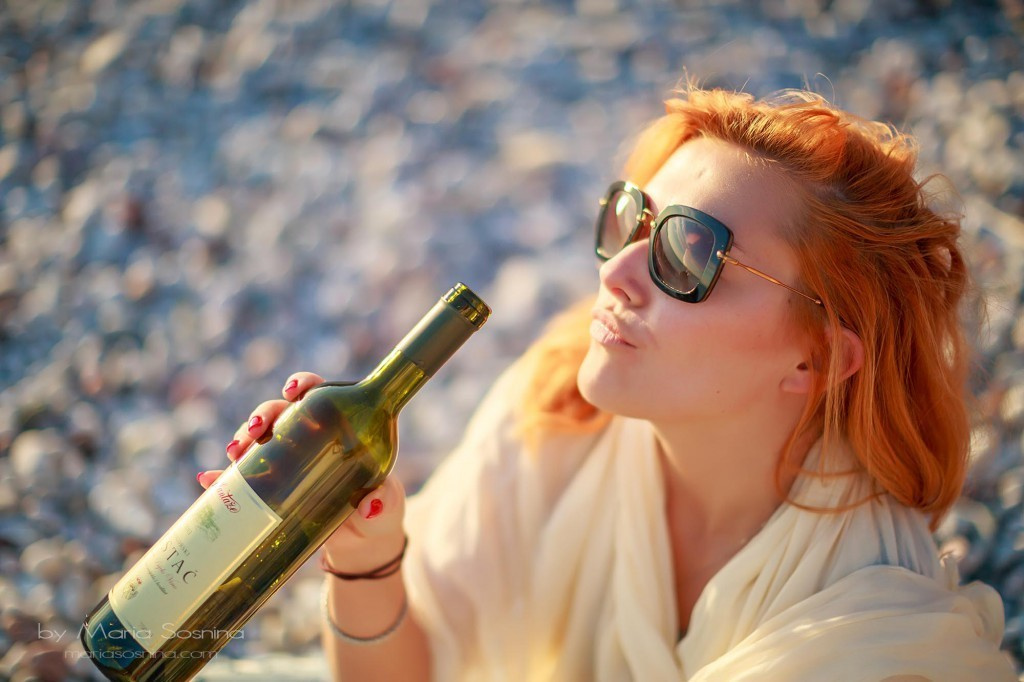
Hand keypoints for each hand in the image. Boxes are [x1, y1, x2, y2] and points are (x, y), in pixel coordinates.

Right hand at [197, 372, 407, 572]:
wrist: (362, 544)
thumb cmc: (380, 510)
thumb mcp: (387, 505)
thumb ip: (385, 502)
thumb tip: (371, 506)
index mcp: (338, 425)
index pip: (317, 393)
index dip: (302, 384)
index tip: (293, 391)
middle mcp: (308, 436)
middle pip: (279, 412)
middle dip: (263, 414)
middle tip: (257, 429)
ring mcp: (285, 462)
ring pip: (256, 439)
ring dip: (241, 440)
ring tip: (235, 454)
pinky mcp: (270, 490)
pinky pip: (240, 478)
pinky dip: (221, 477)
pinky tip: (208, 480)